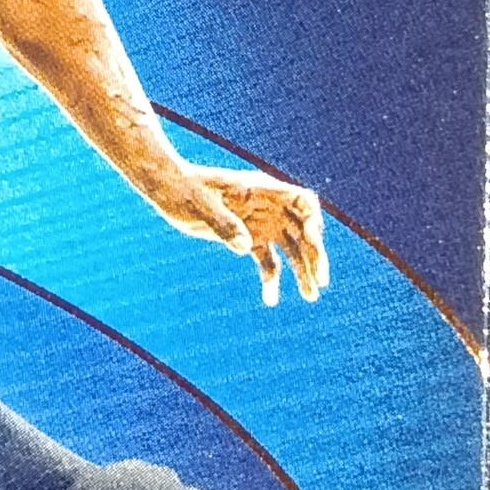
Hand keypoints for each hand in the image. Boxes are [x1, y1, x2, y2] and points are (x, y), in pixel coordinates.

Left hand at [149, 162, 328, 305]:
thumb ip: (223, 224)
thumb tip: (245, 248)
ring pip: (290, 248)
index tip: (312, 242)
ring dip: (301, 271)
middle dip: (314, 255)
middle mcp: (268, 206)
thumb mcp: (201, 204)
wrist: (168, 191)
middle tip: (320, 282)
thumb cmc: (184, 189)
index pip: (302, 202)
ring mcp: (260, 223)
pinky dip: (271, 279)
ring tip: (311, 297)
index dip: (313, 221)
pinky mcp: (248, 238)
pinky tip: (270, 299)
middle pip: (303, 230)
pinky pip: (267, 260)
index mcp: (262, 190)